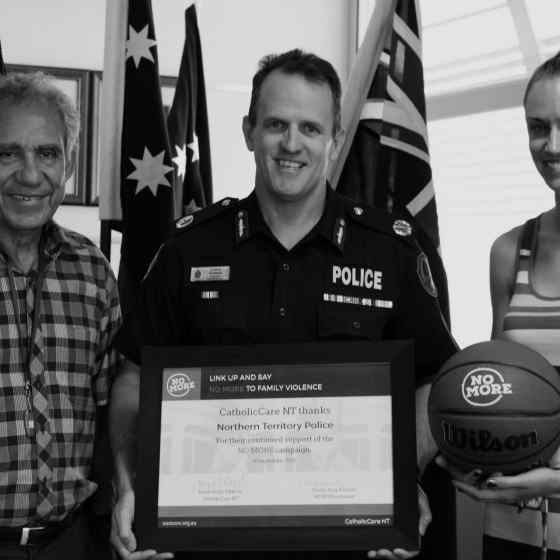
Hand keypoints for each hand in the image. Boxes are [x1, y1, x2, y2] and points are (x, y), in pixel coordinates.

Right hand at [111, 489, 173, 558]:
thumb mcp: (122, 514)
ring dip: (155, 555)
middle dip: (152, 557)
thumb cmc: (124, 501)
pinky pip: (146, 543)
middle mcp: (126, 541)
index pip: (129, 556)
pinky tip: (163, 546)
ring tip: (167, 554)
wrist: (129, 492)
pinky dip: (155, 545)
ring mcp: (133, 538)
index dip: (141, 556)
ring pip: (143, 551)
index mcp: (118, 539)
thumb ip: (124, 531)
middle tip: (165, 555)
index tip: (152, 551)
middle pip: (137, 556)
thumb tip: (131, 547)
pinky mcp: (139, 533)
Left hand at [366, 484, 429, 558]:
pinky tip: (369, 547)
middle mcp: (402, 534)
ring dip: (380, 555)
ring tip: (373, 552)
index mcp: (413, 532)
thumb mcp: (422, 500)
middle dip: (389, 555)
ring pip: (387, 550)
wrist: (401, 481)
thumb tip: (421, 531)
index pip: (412, 549)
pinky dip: (374, 546)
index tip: (397, 550)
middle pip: (397, 553)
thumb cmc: (413, 491)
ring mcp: (392, 532)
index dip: (405, 554)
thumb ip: (425, 515)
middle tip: (381, 551)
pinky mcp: (383, 527)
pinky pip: (378, 540)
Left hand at [436, 455, 559, 504]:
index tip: (450, 479)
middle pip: (474, 486)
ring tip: (451, 460)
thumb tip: (488, 481)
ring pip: (478, 481)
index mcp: (502, 495)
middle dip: (456, 474)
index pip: (477, 494)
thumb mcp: (523, 480)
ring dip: (464, 471)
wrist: (555, 479)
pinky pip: (486, 477)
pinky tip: (472, 463)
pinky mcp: (506, 480)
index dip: (462, 487)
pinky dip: (476, 470)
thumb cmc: (541, 480)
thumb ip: (505, 482)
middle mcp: (500, 492)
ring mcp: (502, 486)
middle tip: (443, 461)